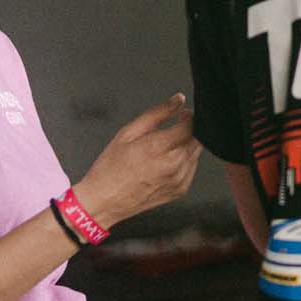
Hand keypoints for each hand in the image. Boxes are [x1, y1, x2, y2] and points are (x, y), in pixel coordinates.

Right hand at [73, 95, 200, 229]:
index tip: (183, 114)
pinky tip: (165, 163)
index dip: (189, 116)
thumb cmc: (110, 167)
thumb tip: (179, 99)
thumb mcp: (128, 133)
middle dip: (190, 130)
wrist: (103, 201)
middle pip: (197, 139)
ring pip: (196, 153)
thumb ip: (157, 113)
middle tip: (174, 129)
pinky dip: (184, 161)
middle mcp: (173, 165)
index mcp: (158, 148)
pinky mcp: (181, 189)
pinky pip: (192, 168)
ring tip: (164, 148)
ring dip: (187, 145)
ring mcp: (179, 179)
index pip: (190, 125)